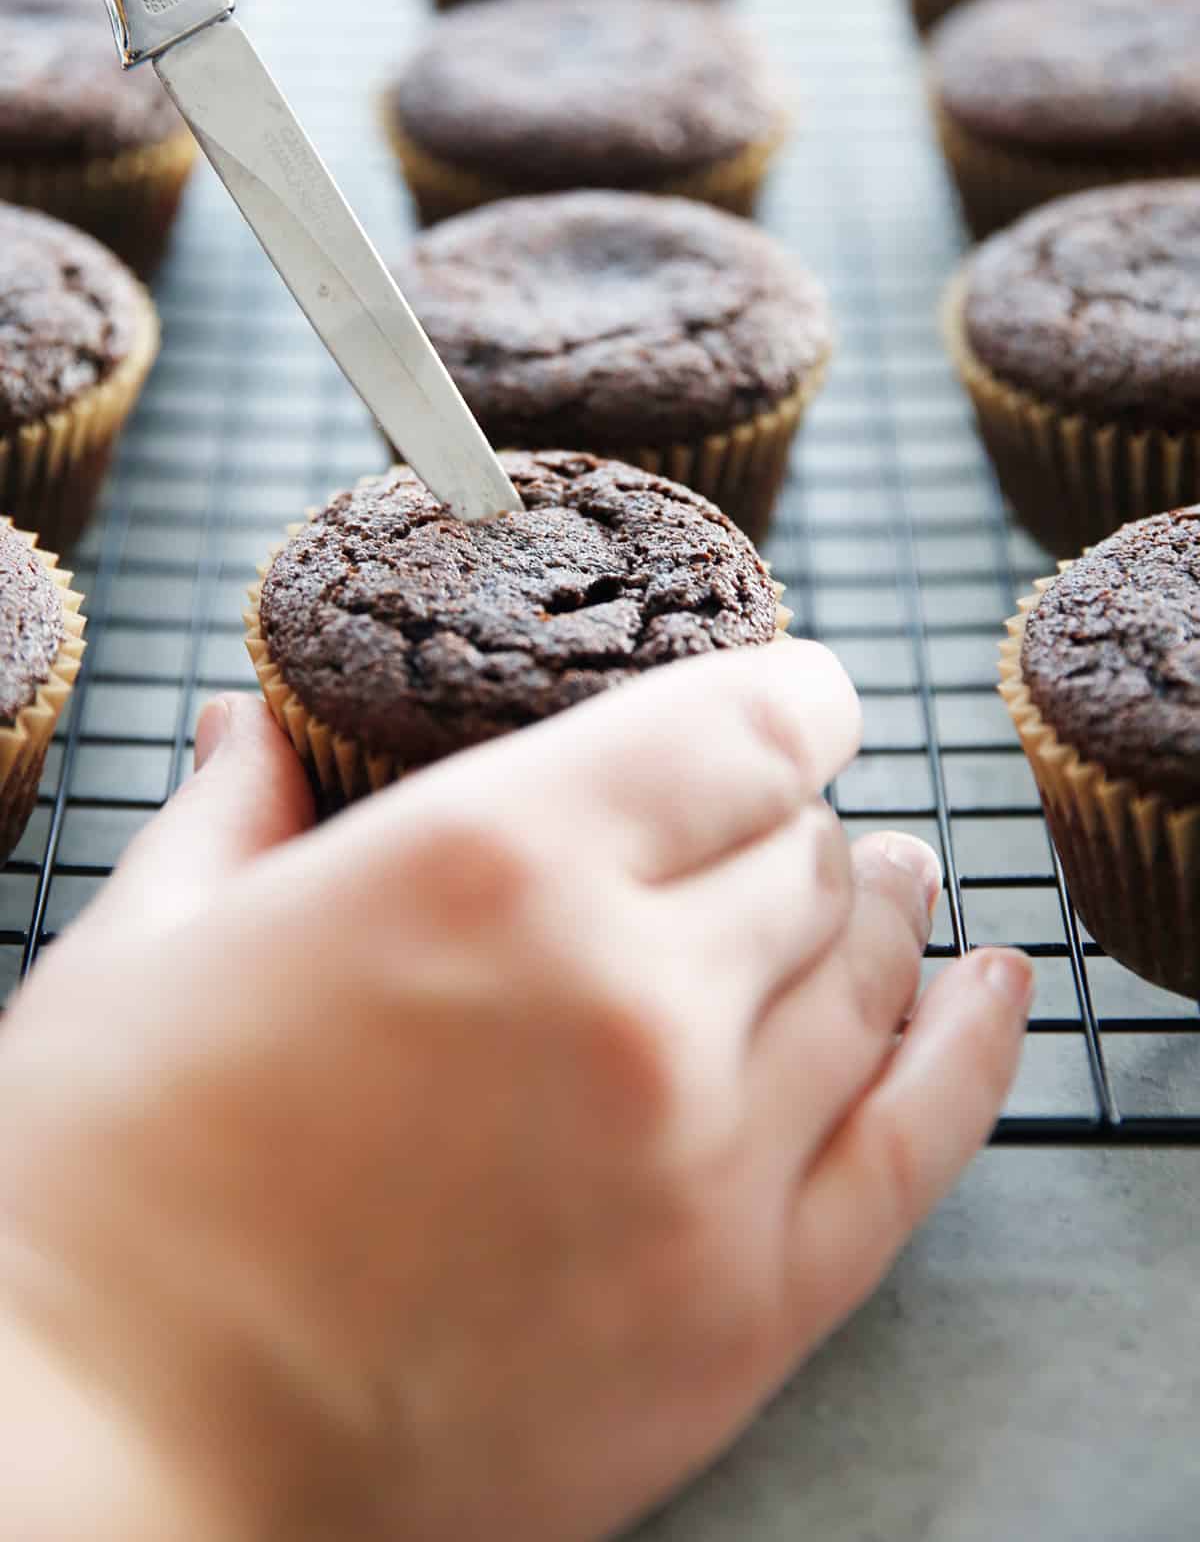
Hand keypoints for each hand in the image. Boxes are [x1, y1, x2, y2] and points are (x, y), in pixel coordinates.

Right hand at [0, 643, 1030, 1541]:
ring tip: (877, 885)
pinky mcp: (739, 1314)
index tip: (793, 698)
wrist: (103, 1460)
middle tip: (762, 825)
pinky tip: (988, 988)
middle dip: (790, 823)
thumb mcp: (145, 950)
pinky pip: (917, 1148)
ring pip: (865, 977)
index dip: (788, 697)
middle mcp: (635, 992)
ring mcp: (707, 1162)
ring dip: (874, 914)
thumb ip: (238, 809)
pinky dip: (969, 1053)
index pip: (742, 728)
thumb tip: (251, 725)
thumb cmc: (99, 1197)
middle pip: (804, 853)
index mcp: (497, 861)